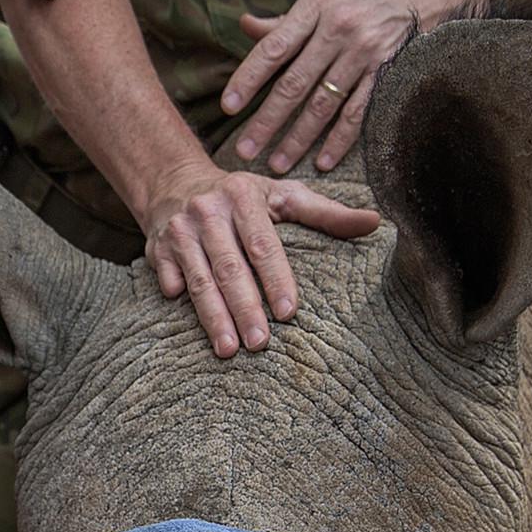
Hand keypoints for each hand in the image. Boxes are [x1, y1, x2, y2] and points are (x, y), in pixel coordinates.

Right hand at [137, 161, 384, 356]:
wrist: (173, 181)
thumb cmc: (240, 196)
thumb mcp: (283, 195)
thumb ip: (327, 213)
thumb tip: (375, 223)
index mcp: (243, 198)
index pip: (262, 244)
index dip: (275, 279)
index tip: (288, 312)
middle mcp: (208, 213)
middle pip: (229, 267)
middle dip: (245, 307)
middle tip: (260, 343)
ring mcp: (178, 233)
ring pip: (198, 281)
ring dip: (213, 317)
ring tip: (229, 350)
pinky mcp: (155, 250)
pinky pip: (167, 281)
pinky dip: (177, 301)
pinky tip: (189, 331)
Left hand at [224, 0, 487, 176]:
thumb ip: (286, 21)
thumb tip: (246, 26)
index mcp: (315, 5)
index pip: (273, 48)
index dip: (248, 79)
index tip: (227, 107)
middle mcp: (338, 27)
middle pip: (294, 83)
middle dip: (266, 121)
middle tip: (244, 150)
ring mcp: (364, 50)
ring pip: (323, 103)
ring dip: (298, 137)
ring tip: (277, 162)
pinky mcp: (388, 69)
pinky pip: (358, 111)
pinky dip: (339, 139)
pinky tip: (323, 161)